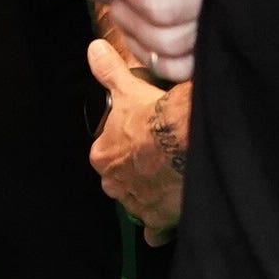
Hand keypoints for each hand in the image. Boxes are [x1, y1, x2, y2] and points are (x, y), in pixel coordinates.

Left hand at [87, 39, 187, 240]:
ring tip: (171, 182)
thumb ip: (109, 70)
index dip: (125, 149)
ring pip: (139, 203)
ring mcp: (135, 205)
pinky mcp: (158, 221)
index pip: (108, 155)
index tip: (142, 142)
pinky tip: (172, 213)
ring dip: (151, 196)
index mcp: (102, 156)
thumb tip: (94, 49)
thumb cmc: (153, 114)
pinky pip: (155, 230)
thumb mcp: (128, 87)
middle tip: (159, 162)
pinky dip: (162, 226)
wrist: (184, 141)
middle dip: (137, 175)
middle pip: (122, 181)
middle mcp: (114, 184)